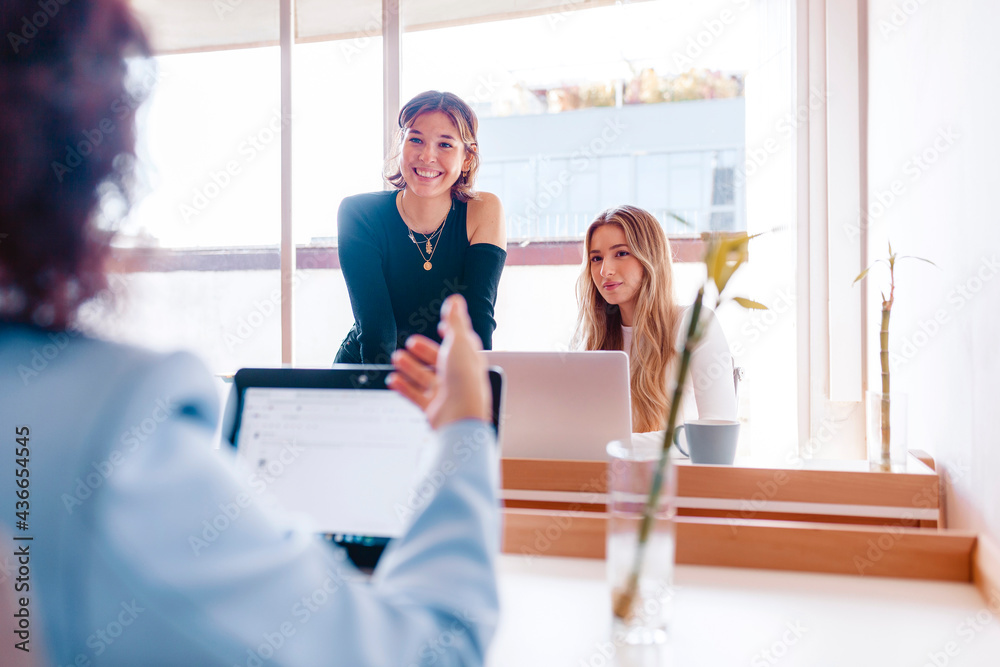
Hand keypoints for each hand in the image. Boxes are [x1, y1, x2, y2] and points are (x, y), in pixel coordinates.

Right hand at [388, 295, 490, 428]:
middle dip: (423, 351)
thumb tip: (456, 300)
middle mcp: (458, 376)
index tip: (441, 326)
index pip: (460, 343)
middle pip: (438, 360)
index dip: (450, 334)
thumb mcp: (459, 342)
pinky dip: (404, 387)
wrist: (460, 418)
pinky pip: (415, 395)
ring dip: (410, 367)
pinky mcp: (433, 408)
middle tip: (410, 343)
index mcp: (468, 360)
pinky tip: (393, 380)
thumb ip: (455, 321)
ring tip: (396, 358)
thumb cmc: (464, 381)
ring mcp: (445, 393)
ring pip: (424, 377)